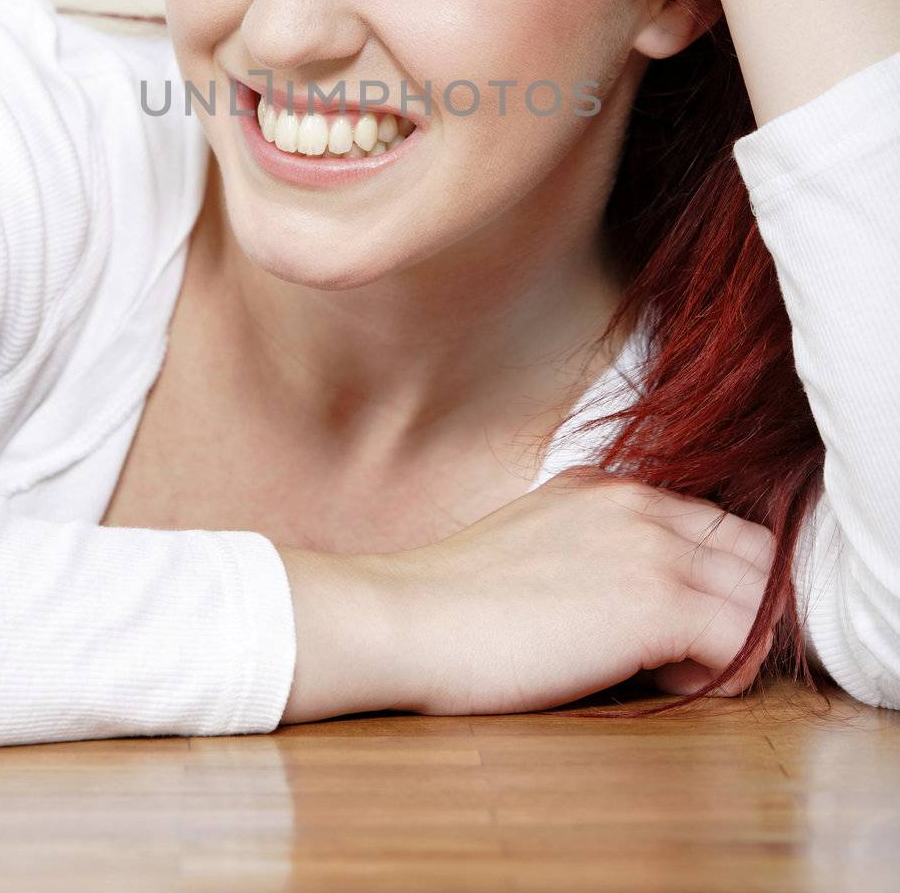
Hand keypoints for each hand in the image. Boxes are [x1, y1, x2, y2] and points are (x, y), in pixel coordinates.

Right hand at [364, 466, 780, 716]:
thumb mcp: (536, 546)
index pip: (716, 525)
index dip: (714, 582)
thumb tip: (638, 605)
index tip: (678, 630)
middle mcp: (639, 501)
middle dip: (738, 608)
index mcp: (608, 486)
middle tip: (684, 655)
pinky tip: (661, 681)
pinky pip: (745, 639)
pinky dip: (722, 673)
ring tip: (666, 670)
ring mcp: (651, 547)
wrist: (407, 619)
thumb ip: (595, 551)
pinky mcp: (656, 602)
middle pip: (754, 552)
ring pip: (760, 594)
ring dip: (732, 641)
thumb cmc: (456, 605)